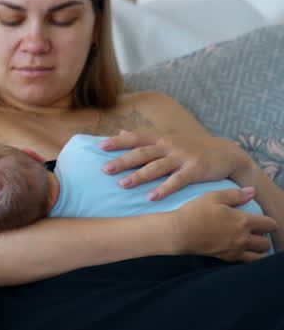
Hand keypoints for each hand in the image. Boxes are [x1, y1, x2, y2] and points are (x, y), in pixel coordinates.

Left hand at [100, 129, 252, 200]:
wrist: (228, 153)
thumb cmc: (192, 148)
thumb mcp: (168, 139)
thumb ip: (143, 138)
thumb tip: (118, 133)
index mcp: (161, 139)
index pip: (136, 138)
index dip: (118, 141)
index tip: (100, 146)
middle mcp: (170, 146)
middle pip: (143, 153)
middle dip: (123, 161)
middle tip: (104, 169)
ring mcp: (183, 157)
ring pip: (157, 166)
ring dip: (139, 175)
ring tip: (122, 184)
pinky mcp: (196, 170)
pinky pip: (177, 180)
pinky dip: (164, 188)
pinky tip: (152, 197)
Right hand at [170, 187, 276, 261]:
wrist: (178, 232)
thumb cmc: (194, 212)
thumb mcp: (213, 197)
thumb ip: (235, 194)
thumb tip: (252, 192)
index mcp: (244, 221)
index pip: (269, 224)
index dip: (269, 222)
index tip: (262, 220)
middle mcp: (243, 237)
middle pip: (266, 242)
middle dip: (264, 237)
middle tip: (255, 232)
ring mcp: (235, 249)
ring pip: (259, 255)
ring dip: (258, 250)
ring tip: (251, 244)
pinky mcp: (225, 258)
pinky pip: (245, 262)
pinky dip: (248, 258)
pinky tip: (241, 251)